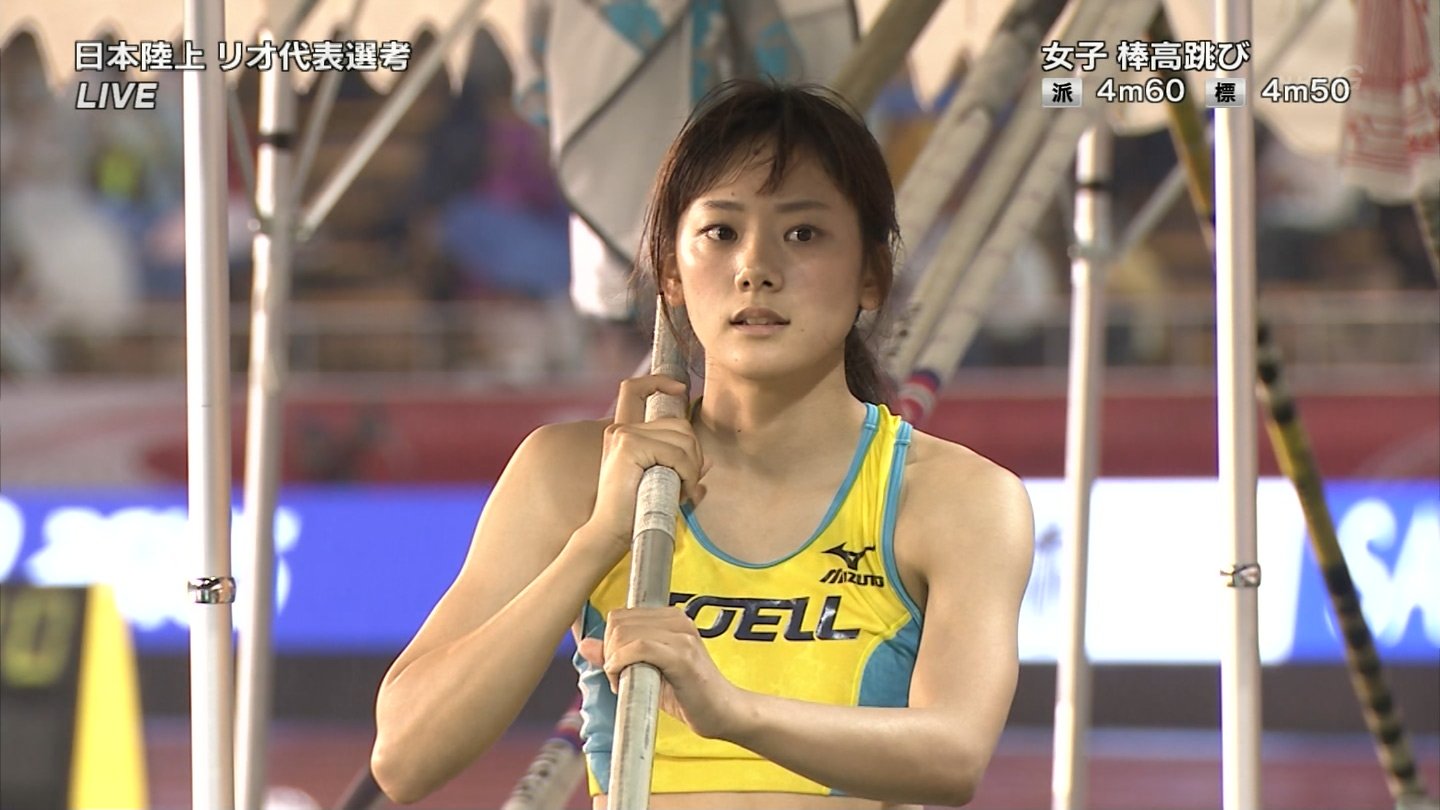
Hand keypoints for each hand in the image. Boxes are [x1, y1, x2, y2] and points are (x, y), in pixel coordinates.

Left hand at [578, 607, 741, 739]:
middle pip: (618, 623)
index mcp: (671, 617)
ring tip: (624, 682)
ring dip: (614, 661)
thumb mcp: (646, 670)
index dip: (610, 642)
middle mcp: (677, 619)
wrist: (724, 712)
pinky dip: (621, 664)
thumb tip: (585, 644)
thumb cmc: (688, 694)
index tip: (616, 666)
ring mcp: (682, 636)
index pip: (620, 616)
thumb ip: (618, 655)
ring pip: (625, 634)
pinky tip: (623, 681)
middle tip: (618, 678)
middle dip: (609, 652)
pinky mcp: (683, 656)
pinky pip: (638, 648)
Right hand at [583, 374, 709, 558]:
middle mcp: (620, 429)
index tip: (681, 389)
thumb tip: (707, 461)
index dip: (658, 381)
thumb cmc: (635, 513)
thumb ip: (681, 467)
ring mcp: (624, 435)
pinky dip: (688, 473)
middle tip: (689, 482)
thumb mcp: (662, 483)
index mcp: (622, 433)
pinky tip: (681, 492)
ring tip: (684, 491)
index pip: (633, 389)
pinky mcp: (629, 447)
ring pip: (682, 439)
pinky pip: (677, 453)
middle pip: (679, 423)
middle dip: (694, 452)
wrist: (611, 534)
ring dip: (692, 467)